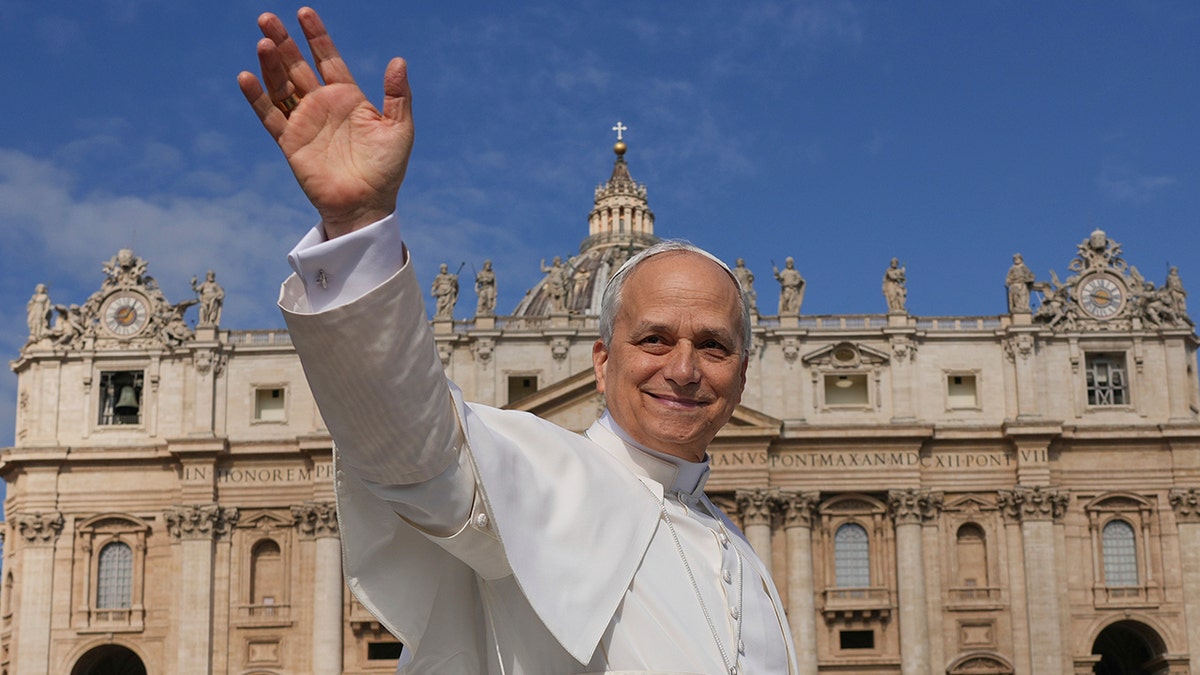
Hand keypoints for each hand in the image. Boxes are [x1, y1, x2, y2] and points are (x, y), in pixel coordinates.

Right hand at [238, 7, 412, 237]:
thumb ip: (397, 95)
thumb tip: (399, 60)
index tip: (304, 13)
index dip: (317, 37)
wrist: (366, 205)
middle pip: (297, 66)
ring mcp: (304, 122)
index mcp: (348, 98)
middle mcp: (322, 105)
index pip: (328, 59)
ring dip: (271, 64)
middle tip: (267, 18)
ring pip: (281, 86)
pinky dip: (258, 97)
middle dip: (283, 42)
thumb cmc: (386, 170)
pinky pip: (270, 116)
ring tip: (262, 41)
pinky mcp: (290, 142)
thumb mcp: (399, 129)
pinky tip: (247, 77)